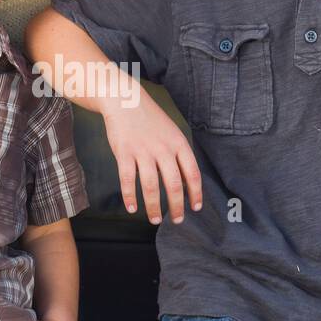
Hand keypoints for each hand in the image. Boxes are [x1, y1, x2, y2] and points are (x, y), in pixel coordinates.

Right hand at [100, 88, 201, 223]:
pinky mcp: (124, 153)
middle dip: (176, 206)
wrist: (125, 100)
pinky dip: (130, 197)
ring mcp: (143, 151)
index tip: (196, 208)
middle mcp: (163, 149)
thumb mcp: (171, 131)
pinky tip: (132, 208)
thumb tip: (185, 180)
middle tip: (176, 220)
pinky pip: (127, 180)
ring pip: (151, 187)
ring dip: (153, 207)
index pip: (192, 173)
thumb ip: (178, 154)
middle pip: (174, 184)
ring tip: (154, 220)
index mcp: (178, 143)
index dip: (196, 193)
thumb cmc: (149, 118)